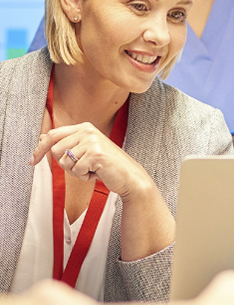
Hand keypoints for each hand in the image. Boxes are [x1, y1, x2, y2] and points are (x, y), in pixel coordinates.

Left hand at [30, 123, 151, 199]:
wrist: (129, 177)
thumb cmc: (107, 166)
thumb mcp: (84, 152)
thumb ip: (66, 143)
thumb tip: (43, 137)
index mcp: (84, 127)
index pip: (53, 135)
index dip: (40, 149)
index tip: (32, 160)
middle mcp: (87, 130)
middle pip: (55, 150)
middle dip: (65, 165)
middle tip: (82, 168)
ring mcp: (92, 141)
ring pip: (64, 161)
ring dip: (75, 172)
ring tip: (91, 170)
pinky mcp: (95, 154)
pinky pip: (76, 170)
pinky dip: (85, 177)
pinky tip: (97, 173)